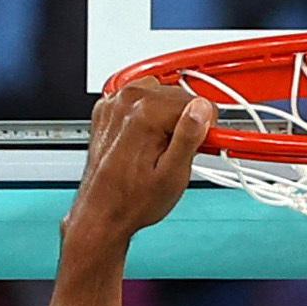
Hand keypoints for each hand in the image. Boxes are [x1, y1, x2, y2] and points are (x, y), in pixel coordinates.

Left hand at [70, 81, 213, 243]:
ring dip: (166, 115)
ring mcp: (113, 104)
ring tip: (162, 145)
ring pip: (158, 93)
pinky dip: (145, 114)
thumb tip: (203, 109)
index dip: (204, 125)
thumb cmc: (132, 200)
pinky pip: (137, 99)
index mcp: (145, 114)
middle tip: (179, 150)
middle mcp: (126, 102)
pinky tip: (145, 138)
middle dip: (185, 121)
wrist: (101, 212)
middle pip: (176, 95)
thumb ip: (189, 136)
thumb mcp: (173, 175)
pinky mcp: (106, 111)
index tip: (201, 143)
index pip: (195, 101)